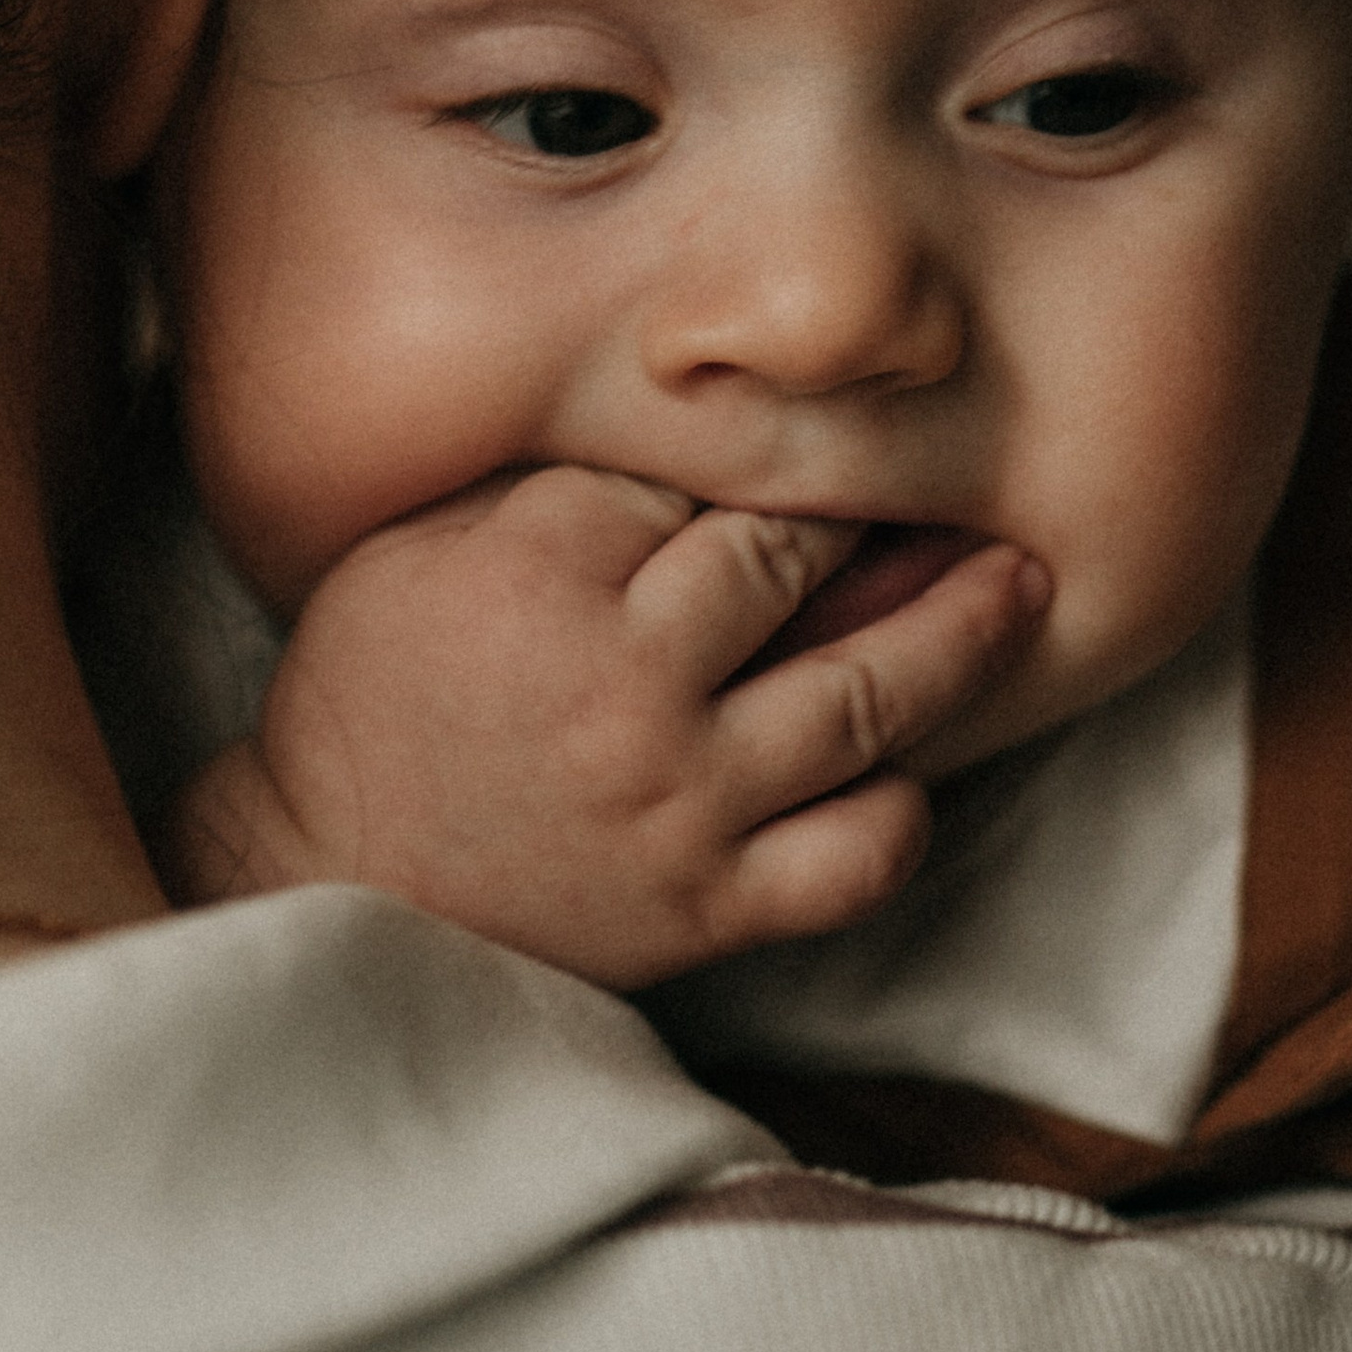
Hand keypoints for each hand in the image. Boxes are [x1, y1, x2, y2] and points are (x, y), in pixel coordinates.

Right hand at [165, 467, 1047, 989]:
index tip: (800, 449)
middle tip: (953, 478)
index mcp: (543, 569)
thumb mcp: (416, 553)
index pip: (695, 482)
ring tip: (1018, 586)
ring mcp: (680, 797)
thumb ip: (546, 495)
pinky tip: (913, 767)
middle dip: (877, 515)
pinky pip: (856, 855)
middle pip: (798, 560)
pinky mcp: (706, 905)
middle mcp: (628, 681)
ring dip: (961, 632)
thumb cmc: (365, 704)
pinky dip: (903, 811)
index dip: (749, 463)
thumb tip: (684, 447)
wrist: (333, 883)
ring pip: (869, 697)